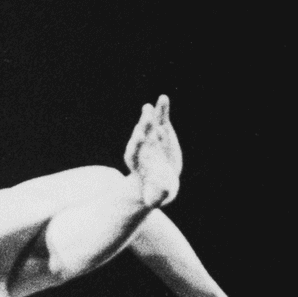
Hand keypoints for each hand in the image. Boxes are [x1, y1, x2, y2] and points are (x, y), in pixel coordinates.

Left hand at [124, 95, 181, 209]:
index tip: (140, 136)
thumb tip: (159, 192)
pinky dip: (162, 110)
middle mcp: (142, 148)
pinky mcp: (162, 131)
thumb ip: (157, 195)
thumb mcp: (156, 197)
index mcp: (136, 163)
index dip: (136, 144)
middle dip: (143, 125)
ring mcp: (151, 138)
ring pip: (150, 124)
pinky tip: (164, 99)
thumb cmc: (155, 192)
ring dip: (152, 113)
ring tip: (158, 101)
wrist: (161, 181)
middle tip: (146, 114)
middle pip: (140, 135)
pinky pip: (161, 119)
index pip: (133, 152)